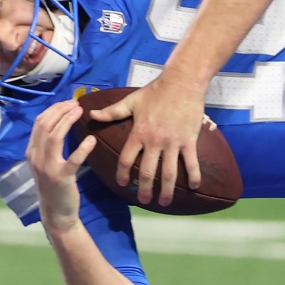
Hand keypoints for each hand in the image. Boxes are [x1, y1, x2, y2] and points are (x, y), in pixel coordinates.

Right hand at [27, 100, 97, 232]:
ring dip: (68, 121)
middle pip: (45, 126)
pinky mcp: (61, 178)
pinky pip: (73, 160)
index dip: (54, 109)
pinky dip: (82, 148)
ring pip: (54, 137)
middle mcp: (36, 157)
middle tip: (76, 104)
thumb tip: (59, 120)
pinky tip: (91, 140)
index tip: (68, 102)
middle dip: (61, 110)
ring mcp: (47, 167)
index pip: (38, 123)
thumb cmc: (54, 184)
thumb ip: (48, 144)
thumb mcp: (45, 162)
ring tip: (80, 112)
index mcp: (31, 152)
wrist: (55, 212)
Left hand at [89, 72, 206, 207]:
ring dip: (166, 190)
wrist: (182, 82)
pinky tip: (194, 187)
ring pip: (169, 172)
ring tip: (164, 202)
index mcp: (139, 133)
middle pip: (148, 172)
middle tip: (143, 200)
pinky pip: (192, 162)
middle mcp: (155, 141)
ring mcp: (173, 142)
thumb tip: (91, 115)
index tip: (124, 184)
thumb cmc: (156, 91)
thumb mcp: (131, 101)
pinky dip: (193, 176)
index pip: (127, 159)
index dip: (124, 174)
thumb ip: (112, 112)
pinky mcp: (189, 140)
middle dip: (145, 189)